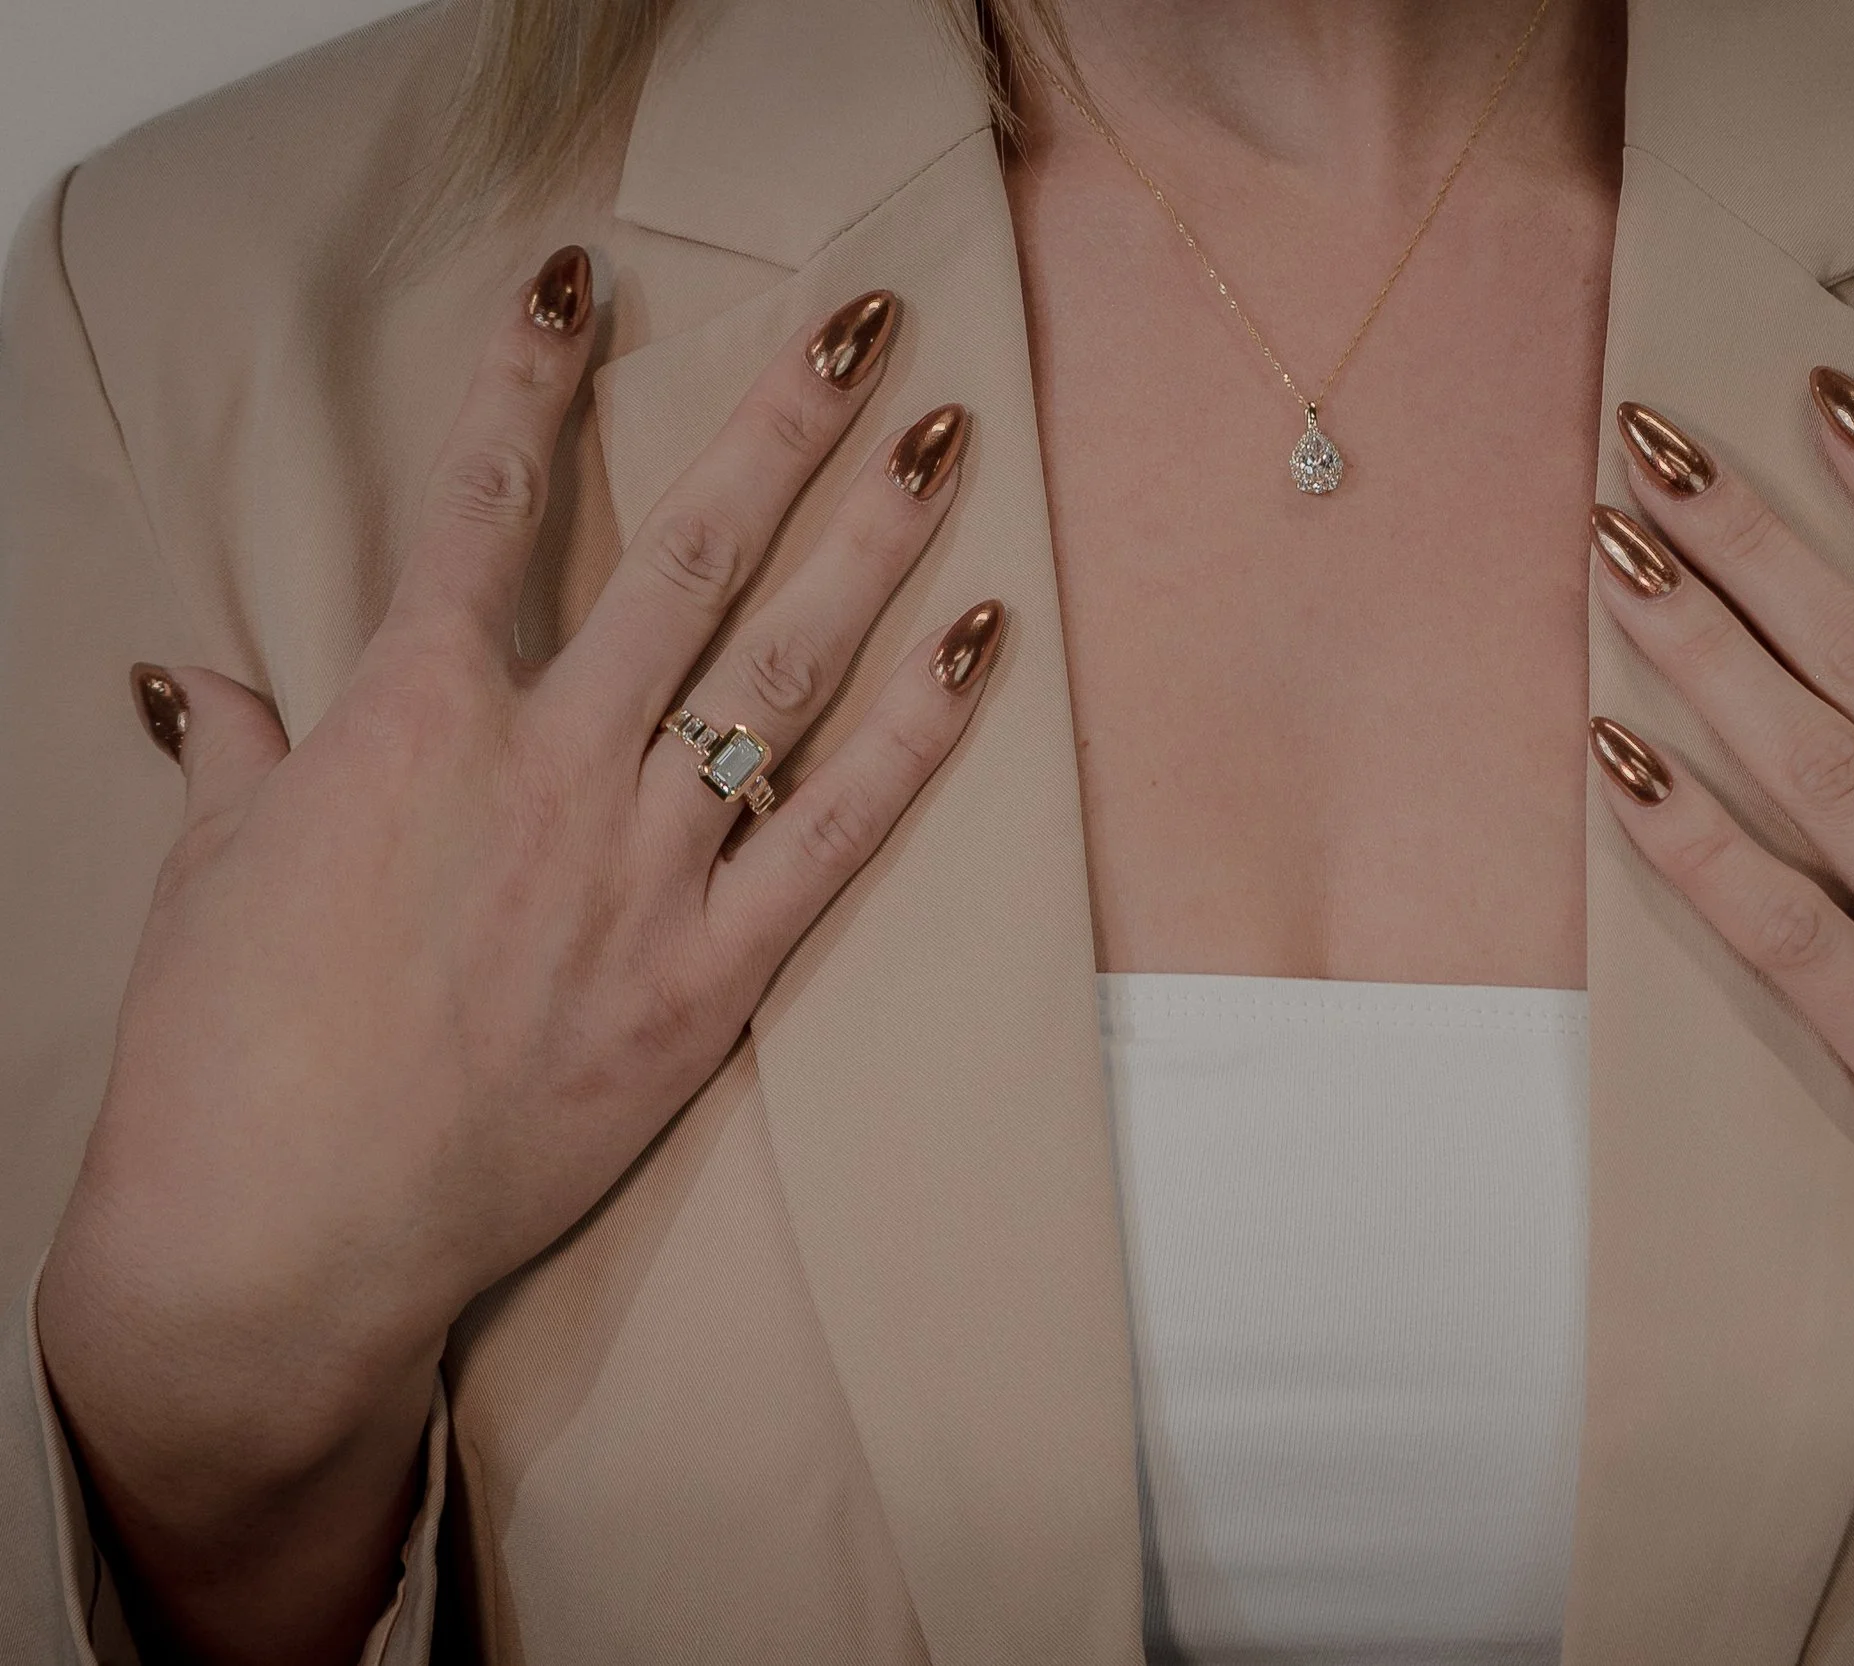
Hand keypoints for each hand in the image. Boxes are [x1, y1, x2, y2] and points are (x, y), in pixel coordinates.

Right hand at [38, 252, 1001, 1660]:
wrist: (280, 1234)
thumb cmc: (228, 1052)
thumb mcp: (214, 873)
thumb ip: (240, 757)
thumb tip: (205, 683)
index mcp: (412, 714)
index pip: (479, 498)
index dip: (529, 371)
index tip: (586, 274)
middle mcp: (546, 760)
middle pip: (683, 552)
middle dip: (777, 422)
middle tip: (864, 320)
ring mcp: (640, 863)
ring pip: (782, 661)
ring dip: (873, 539)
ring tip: (947, 437)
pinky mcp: (709, 972)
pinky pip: (841, 825)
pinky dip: (922, 730)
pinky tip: (983, 638)